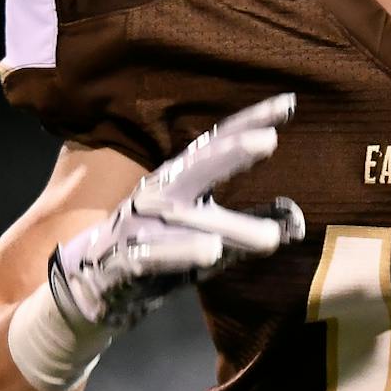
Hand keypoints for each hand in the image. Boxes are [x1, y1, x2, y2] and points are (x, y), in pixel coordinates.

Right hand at [50, 94, 305, 332]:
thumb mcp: (206, 237)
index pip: (216, 144)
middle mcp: (157, 196)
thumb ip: (247, 228)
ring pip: (181, 220)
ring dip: (223, 224)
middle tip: (268, 141)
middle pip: (195, 167)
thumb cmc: (159, 252)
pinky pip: (151, 257)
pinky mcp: (122, 262)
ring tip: (268, 237)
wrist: (92, 286)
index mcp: (177, 180)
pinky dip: (178, 253)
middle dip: (230, 153)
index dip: (249, 122)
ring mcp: (136, 227)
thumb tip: (298, 222)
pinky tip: (209, 252)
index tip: (288, 103)